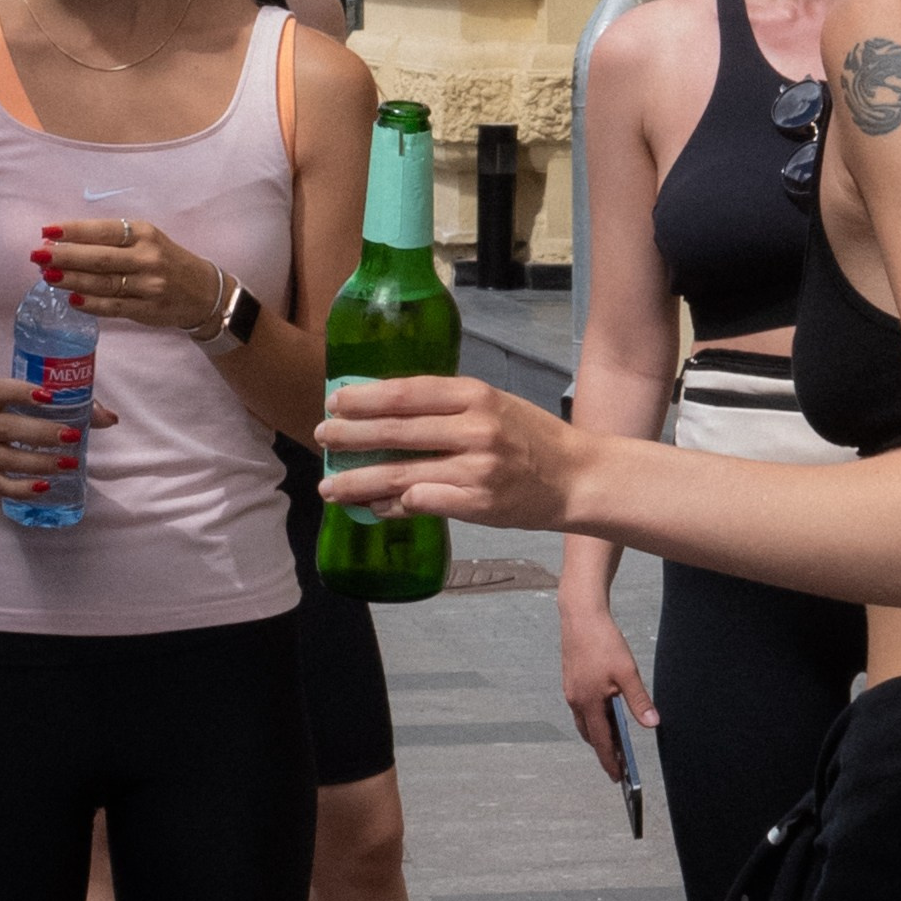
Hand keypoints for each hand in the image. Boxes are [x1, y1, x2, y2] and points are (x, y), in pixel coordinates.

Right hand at [0, 378, 118, 500]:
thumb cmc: (7, 415)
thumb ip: (67, 407)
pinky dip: (22, 488)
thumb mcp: (25, 404)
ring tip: (68, 464)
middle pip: (7, 428)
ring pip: (6, 459)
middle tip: (70, 435)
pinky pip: (0, 485)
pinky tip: (45, 488)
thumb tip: (110, 417)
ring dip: (38, 462)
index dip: (22, 391)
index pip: (0, 390)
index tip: (50, 396)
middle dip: (39, 432)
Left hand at [38, 216, 227, 334]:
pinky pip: (114, 307)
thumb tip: (67, 243)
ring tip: (47, 276)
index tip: (47, 231)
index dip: (74, 231)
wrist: (203, 292)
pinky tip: (72, 299)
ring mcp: (148, 285)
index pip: (104, 230)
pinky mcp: (147, 309)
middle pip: (99, 257)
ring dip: (72, 280)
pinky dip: (92, 304)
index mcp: (145, 234)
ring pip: (103, 283)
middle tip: (38, 255)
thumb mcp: (147, 240)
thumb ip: (114, 241)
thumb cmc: (167, 261)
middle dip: (65, 256)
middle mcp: (147, 257)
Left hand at [316, 374, 578, 532]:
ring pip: (400, 473)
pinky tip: (374, 507)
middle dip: (350, 436)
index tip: (336, 401)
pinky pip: (420, 503)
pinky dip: (392, 506)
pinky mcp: (477, 503)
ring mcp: (476, 468)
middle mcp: (474, 428)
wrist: (578, 478)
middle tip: (322, 437)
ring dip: (358, 481)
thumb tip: (388, 411)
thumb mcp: (494, 404)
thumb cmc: (533, 440)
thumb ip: (448, 405)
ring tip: (330, 485)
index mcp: (475, 395)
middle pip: (395, 431)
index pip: (407, 392)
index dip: (365, 398)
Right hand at [560, 605, 658, 778]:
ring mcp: (572, 691)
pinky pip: (583, 708)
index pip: (601, 742)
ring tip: (616, 743)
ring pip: (585, 722)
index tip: (617, 777)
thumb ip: (639, 701)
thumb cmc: (603, 642)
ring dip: (599, 734)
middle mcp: (576, 701)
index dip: (610, 761)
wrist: (580, 617)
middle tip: (619, 765)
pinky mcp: (572, 681)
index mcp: (588, 703)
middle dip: (604, 751)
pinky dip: (594, 718)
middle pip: (590, 735)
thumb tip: (652, 724)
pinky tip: (606, 714)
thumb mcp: (627, 673)